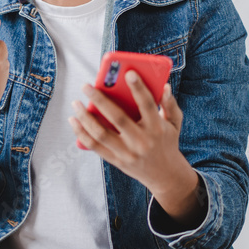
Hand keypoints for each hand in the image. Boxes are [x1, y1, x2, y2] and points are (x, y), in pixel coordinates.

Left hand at [68, 71, 203, 226]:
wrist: (165, 175)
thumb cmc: (167, 142)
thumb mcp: (175, 124)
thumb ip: (170, 104)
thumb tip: (163, 86)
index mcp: (157, 128)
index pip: (147, 105)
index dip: (139, 89)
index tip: (128, 73)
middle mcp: (141, 141)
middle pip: (118, 118)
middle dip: (100, 100)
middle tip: (86, 85)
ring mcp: (127, 153)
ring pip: (101, 133)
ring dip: (85, 117)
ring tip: (76, 103)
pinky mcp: (116, 161)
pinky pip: (94, 146)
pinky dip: (81, 133)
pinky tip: (74, 120)